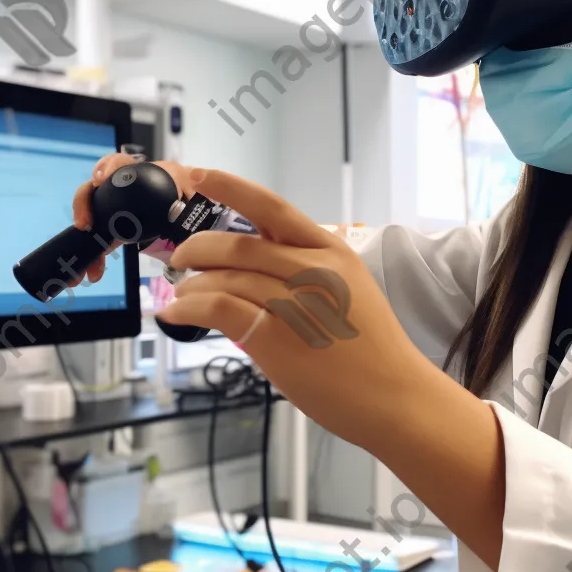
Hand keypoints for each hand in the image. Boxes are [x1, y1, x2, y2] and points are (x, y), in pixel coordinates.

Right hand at [68, 152, 195, 285]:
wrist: (195, 215)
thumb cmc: (195, 196)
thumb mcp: (195, 187)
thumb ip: (195, 186)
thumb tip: (192, 191)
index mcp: (144, 173)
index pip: (118, 163)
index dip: (106, 167)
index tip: (100, 180)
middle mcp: (124, 188)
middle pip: (94, 191)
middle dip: (83, 205)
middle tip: (84, 225)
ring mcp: (117, 209)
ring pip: (93, 219)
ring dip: (83, 240)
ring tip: (82, 262)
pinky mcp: (116, 230)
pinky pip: (100, 240)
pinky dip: (95, 257)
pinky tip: (95, 273)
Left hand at [155, 169, 440, 448]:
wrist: (394, 395)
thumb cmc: (373, 351)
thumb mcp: (350, 292)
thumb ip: (306, 274)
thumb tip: (253, 272)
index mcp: (333, 252)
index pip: (274, 208)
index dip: (232, 187)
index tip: (200, 175)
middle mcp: (314, 270)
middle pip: (238, 246)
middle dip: (196, 249)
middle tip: (181, 260)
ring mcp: (295, 303)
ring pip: (223, 277)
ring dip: (190, 286)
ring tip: (180, 296)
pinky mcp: (275, 338)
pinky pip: (218, 309)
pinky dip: (188, 309)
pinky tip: (176, 314)